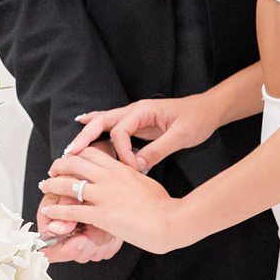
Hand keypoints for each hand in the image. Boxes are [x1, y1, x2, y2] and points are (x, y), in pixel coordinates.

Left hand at [41, 144, 185, 254]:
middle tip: (51, 171)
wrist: (170, 220)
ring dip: (52, 185)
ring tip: (44, 188)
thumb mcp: (144, 181)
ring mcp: (104, 196)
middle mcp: (109, 178)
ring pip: (68, 184)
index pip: (90, 152)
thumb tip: (128, 174)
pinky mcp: (101, 215)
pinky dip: (57, 210)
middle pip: (74, 163)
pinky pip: (72, 210)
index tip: (70, 160)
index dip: (76, 154)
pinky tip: (49, 212)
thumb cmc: (163, 204)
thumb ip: (130, 176)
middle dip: (58, 166)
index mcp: (120, 168)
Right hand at [62, 92, 216, 172]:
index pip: (120, 132)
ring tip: (71, 147)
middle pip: (103, 121)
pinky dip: (96, 125)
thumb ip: (159, 149)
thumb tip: (138, 165)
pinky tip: (83, 125)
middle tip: (71, 153)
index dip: (122, 152)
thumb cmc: (197, 119)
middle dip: (86, 137)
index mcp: (143, 111)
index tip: (131, 169)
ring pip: (104, 122)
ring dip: (87, 133)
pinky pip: (112, 124)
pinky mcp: (137, 122)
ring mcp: (135, 115)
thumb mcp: (182, 136)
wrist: (208, 109)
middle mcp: (135, 110)